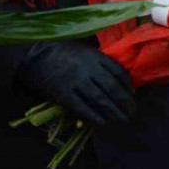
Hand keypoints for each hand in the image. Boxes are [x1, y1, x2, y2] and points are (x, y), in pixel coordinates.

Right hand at [16, 41, 134, 125]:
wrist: (36, 57)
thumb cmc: (63, 52)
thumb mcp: (83, 48)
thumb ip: (100, 59)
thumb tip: (121, 78)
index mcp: (93, 55)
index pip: (118, 72)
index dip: (128, 86)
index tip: (132, 95)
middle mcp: (87, 68)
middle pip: (112, 88)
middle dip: (125, 103)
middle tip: (131, 112)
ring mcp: (75, 81)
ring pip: (100, 100)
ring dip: (114, 112)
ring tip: (121, 119)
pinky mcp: (64, 94)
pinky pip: (83, 108)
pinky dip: (94, 116)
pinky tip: (102, 121)